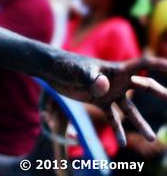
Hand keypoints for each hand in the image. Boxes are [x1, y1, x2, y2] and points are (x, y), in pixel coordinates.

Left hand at [50, 54, 166, 144]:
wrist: (51, 70)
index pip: (143, 65)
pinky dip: (116, 130)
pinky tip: (121, 143)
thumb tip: (105, 87)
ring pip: (130, 110)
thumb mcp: (77, 71)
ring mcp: (109, 92)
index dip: (159, 65)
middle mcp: (117, 80)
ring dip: (140, 124)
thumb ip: (91, 78)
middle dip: (160, 93)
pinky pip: (112, 118)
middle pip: (144, 86)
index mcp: (115, 69)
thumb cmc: (65, 65)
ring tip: (151, 139)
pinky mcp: (98, 101)